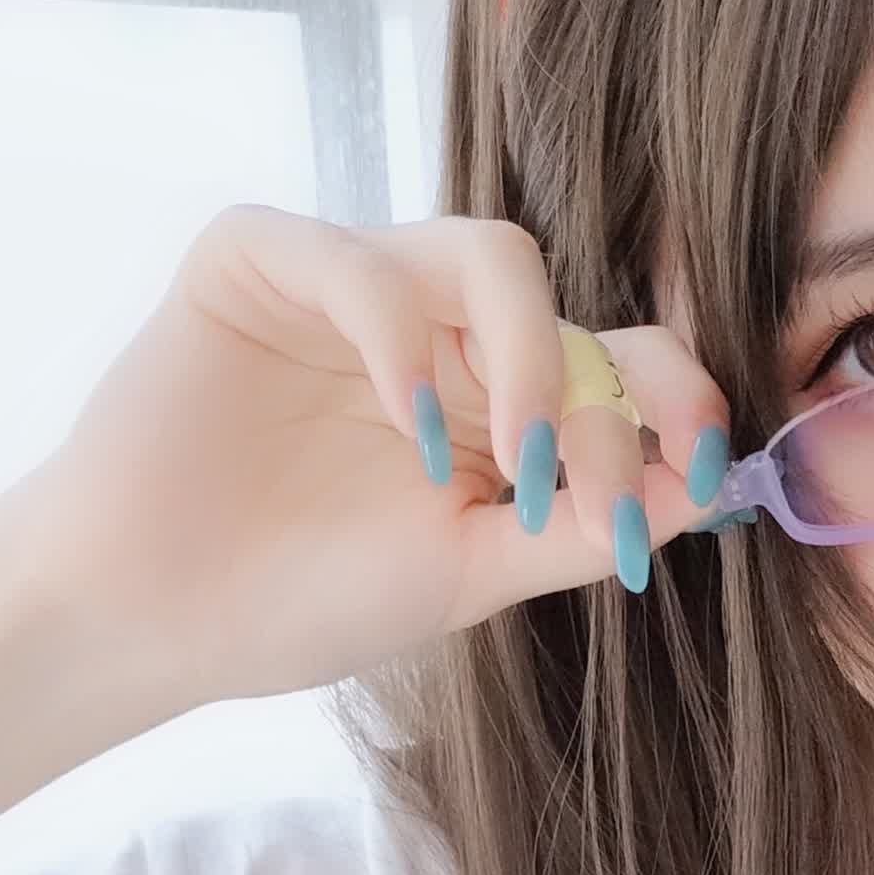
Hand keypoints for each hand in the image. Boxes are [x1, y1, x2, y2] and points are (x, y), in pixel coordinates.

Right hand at [22, 205, 736, 717]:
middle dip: (603, 398)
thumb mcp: (470, 574)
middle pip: (568, 303)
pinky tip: (408, 428)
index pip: (618, 360)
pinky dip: (399, 335)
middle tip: (588, 496)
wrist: (158, 619)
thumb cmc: (303, 599)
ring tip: (510, 462)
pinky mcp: (259, 259)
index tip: (711, 467)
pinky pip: (357, 256)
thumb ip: (579, 529)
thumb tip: (714, 489)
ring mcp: (353, 286)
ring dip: (523, 356)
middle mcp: (437, 330)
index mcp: (493, 398)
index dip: (677, 399)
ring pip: (489, 254)